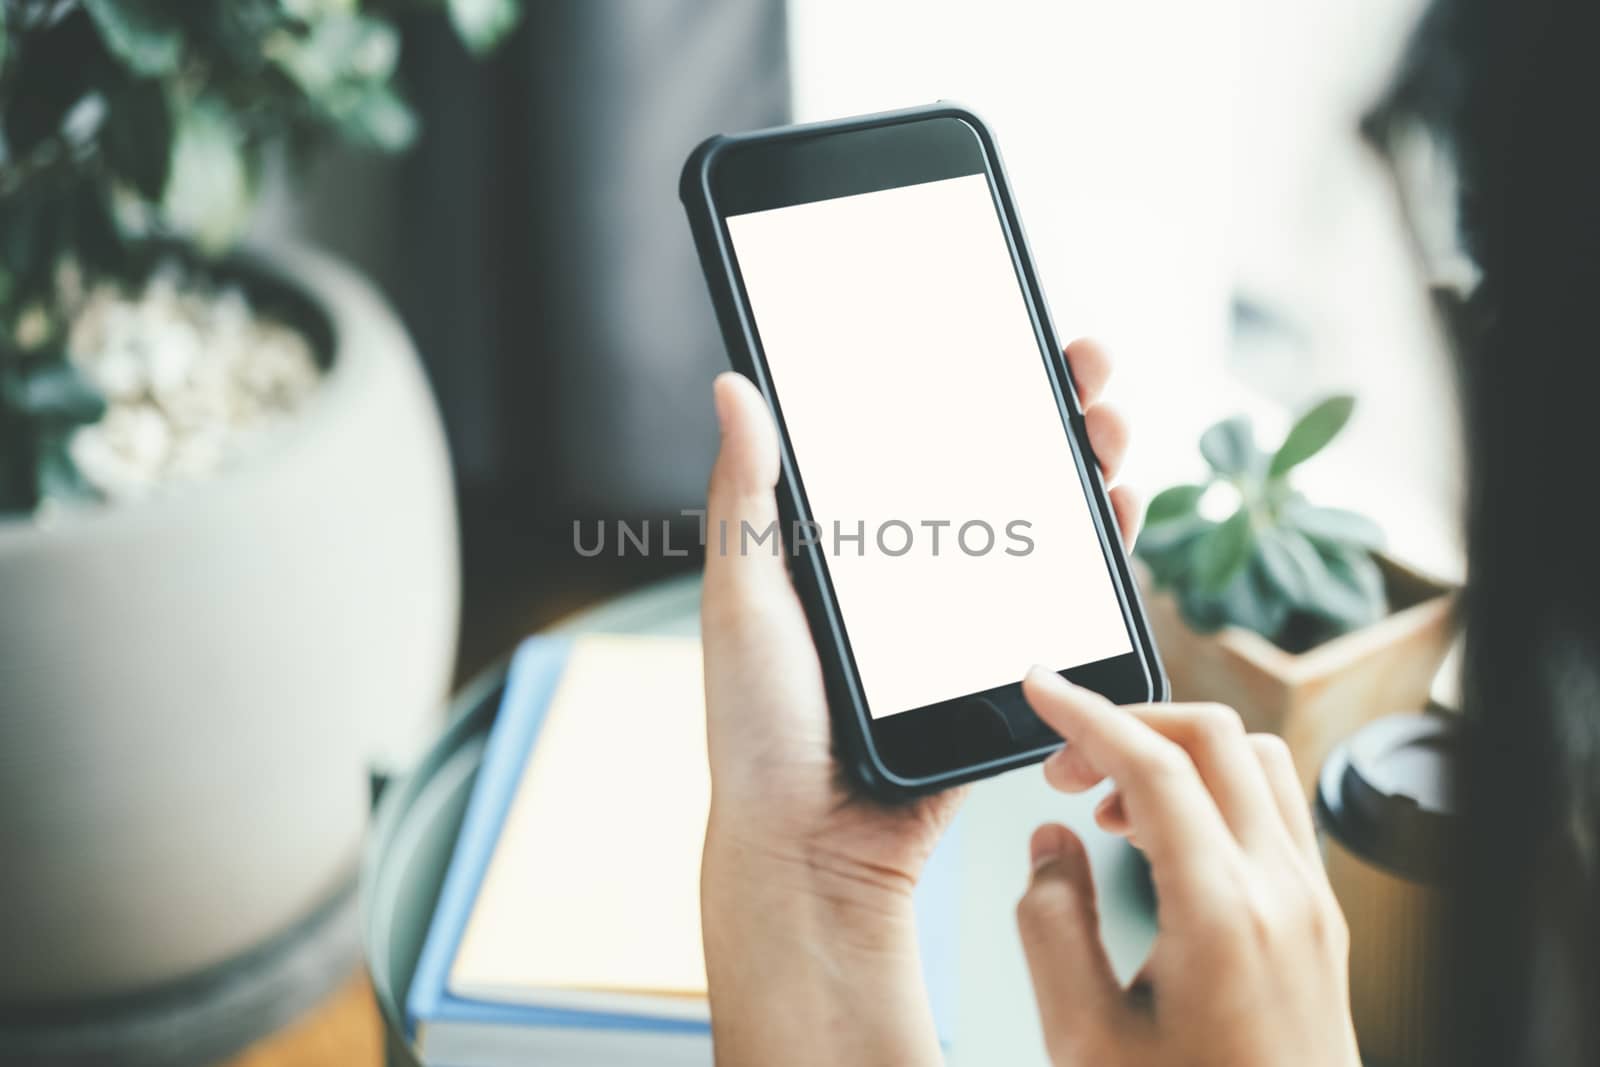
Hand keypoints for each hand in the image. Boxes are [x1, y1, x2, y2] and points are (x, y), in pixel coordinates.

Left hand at [701, 338, 1139, 1064]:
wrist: (814, 845)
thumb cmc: (759, 729)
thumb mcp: (742, 597)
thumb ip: (746, 499)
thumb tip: (733, 385)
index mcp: (846, 539)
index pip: (915, 433)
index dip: (965, 376)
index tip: (1006, 331)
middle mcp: (912, 567)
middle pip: (994, 465)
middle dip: (1049, 408)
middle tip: (1079, 373)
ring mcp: (963, 615)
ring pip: (1041, 521)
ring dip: (1086, 465)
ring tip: (1105, 432)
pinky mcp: (1005, 664)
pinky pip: (1063, 596)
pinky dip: (1100, 548)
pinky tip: (1116, 511)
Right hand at [1016, 672, 1360, 1066]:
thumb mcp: (1086, 1041)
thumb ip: (1051, 926)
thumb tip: (1051, 847)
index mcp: (1221, 914)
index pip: (1153, 764)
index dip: (1086, 713)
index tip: (1039, 689)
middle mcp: (1281, 893)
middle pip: (1215, 737)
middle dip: (1128, 722)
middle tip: (1062, 761)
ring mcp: (1312, 905)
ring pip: (1256, 762)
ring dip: (1177, 754)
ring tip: (1110, 805)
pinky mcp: (1320, 923)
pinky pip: (1274, 810)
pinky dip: (1213, 789)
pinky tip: (1162, 840)